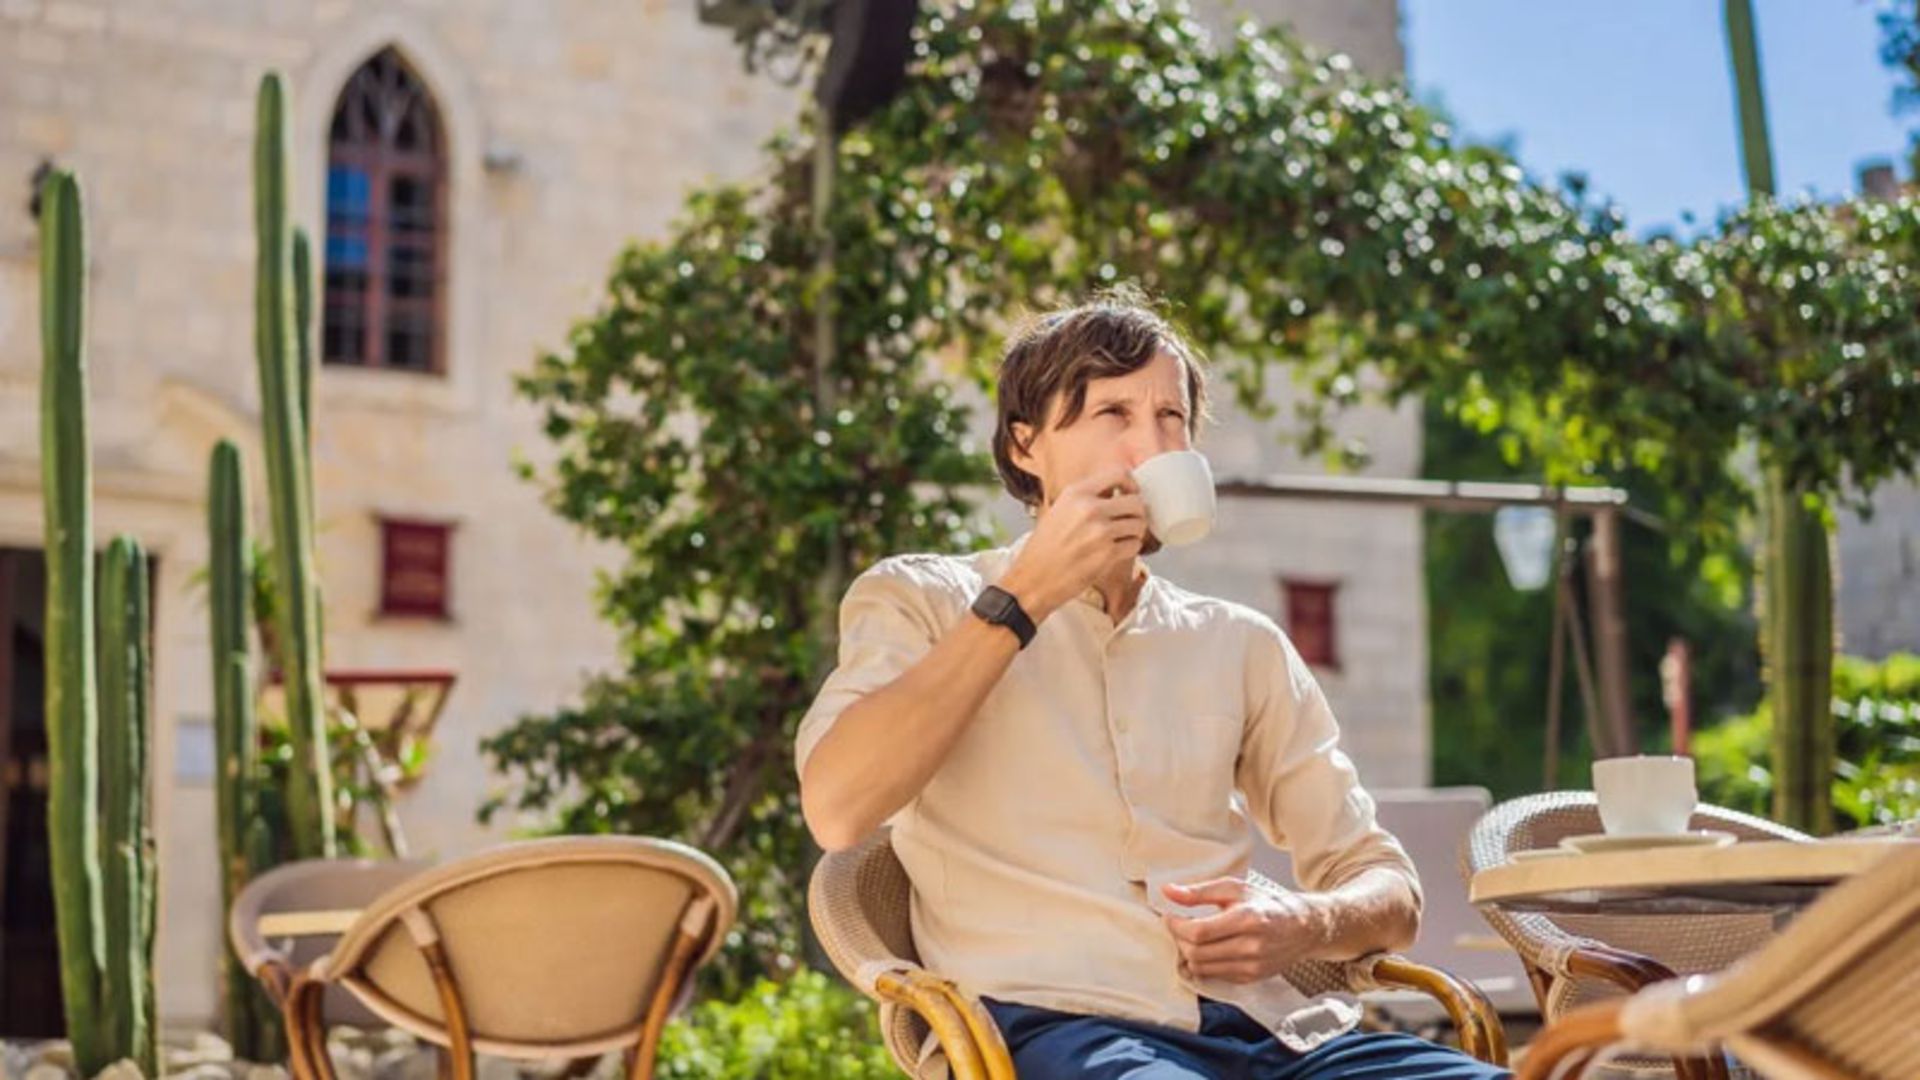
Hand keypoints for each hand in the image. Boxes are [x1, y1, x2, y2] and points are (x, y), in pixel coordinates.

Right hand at [999, 467, 1146, 619]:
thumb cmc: (1044, 547)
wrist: (1032, 578)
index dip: (1131, 484)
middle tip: (1129, 521)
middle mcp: (1089, 509)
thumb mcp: (1059, 509)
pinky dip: (1130, 549)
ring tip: (1122, 538)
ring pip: (1139, 524)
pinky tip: (1117, 552)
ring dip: (1135, 532)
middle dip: (1137, 513)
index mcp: (1076, 493)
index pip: (1119, 474)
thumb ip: (1087, 498)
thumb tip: (1119, 491)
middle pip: (1135, 501)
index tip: (1129, 495)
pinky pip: (1135, 545)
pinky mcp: (1106, 555)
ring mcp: (1099, 532)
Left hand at [1160, 878, 1333, 984]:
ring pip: (1202, 967)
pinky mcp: (1250, 978)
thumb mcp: (1235, 889)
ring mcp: (1252, 966)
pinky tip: (1206, 949)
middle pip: (1197, 952)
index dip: (1177, 925)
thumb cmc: (1267, 904)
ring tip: (1190, 937)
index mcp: (1247, 918)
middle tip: (1177, 926)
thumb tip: (1168, 891)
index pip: (1199, 931)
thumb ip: (1199, 891)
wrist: (1303, 928)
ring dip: (1188, 953)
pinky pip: (1214, 975)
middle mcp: (1251, 946)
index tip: (1170, 916)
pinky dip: (1203, 964)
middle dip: (1179, 939)